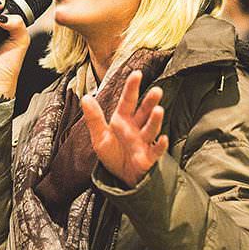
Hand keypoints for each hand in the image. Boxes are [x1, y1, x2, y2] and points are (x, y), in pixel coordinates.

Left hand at [81, 70, 167, 184]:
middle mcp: (135, 127)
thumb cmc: (112, 154)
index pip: (128, 100)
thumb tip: (85, 97)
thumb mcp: (99, 136)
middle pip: (144, 111)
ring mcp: (144, 141)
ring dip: (155, 120)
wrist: (120, 176)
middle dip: (150, 101)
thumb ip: (94, 118)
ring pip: (151, 128)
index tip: (137, 73)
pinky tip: (162, 139)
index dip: (132, 87)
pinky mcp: (149, 156)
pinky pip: (156, 150)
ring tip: (158, 110)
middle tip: (156, 91)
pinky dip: (160, 145)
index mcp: (122, 120)